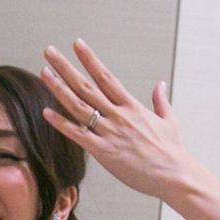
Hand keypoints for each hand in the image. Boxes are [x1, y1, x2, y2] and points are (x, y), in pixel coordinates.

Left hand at [40, 39, 192, 201]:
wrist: (175, 175)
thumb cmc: (172, 152)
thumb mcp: (170, 121)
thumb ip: (161, 101)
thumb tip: (160, 85)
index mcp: (132, 106)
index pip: (106, 77)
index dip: (90, 60)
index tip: (77, 44)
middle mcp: (118, 115)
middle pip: (86, 86)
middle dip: (66, 67)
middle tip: (49, 51)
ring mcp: (110, 132)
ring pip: (79, 106)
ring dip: (59, 89)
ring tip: (44, 72)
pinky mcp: (104, 152)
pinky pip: (78, 135)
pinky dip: (61, 123)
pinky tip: (46, 112)